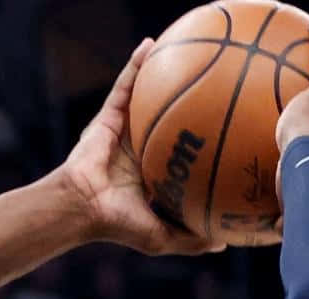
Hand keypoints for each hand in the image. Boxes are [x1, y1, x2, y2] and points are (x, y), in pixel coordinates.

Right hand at [53, 38, 222, 255]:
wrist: (83, 208)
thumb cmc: (118, 224)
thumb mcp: (162, 236)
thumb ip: (191, 239)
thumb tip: (224, 243)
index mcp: (153, 173)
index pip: (181, 152)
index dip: (200, 140)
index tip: (226, 128)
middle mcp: (140, 148)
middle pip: (170, 117)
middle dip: (189, 100)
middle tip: (217, 82)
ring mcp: (124, 130)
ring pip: (147, 96)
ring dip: (162, 73)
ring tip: (187, 50)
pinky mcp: (107, 117)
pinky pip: (124, 85)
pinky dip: (135, 65)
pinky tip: (150, 45)